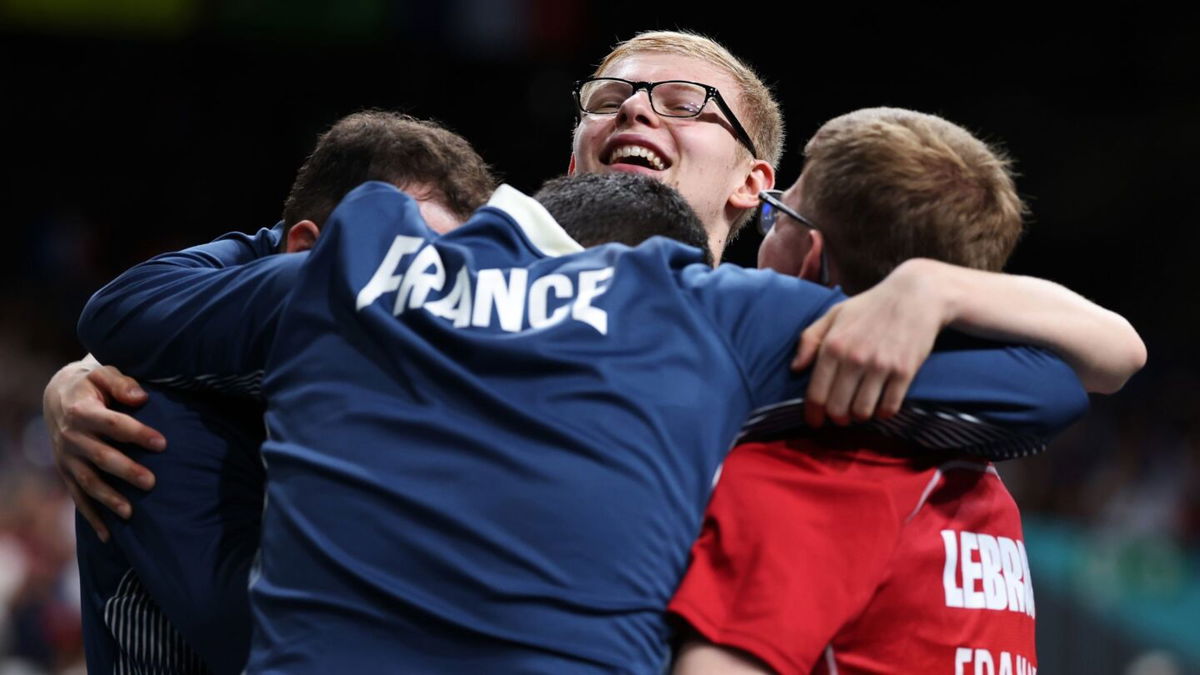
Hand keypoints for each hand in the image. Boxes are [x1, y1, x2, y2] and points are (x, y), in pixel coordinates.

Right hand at [43, 360, 165, 540]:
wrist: (60, 396)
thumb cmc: (93, 384)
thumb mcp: (103, 373)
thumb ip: (121, 383)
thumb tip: (141, 397)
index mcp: (81, 411)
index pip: (112, 424)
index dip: (137, 433)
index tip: (163, 443)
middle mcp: (71, 437)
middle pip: (100, 457)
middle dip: (126, 470)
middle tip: (152, 482)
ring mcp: (67, 458)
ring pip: (88, 482)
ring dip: (108, 498)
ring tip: (131, 513)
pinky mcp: (67, 473)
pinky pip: (79, 498)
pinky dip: (92, 517)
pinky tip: (109, 535)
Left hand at [792, 266, 947, 426]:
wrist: (915, 296)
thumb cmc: (869, 307)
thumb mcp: (834, 315)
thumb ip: (809, 339)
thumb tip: (795, 368)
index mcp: (833, 345)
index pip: (816, 394)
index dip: (813, 414)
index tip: (814, 421)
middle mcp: (854, 358)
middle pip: (837, 409)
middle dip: (836, 418)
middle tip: (840, 416)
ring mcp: (880, 366)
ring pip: (862, 412)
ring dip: (859, 416)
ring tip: (859, 408)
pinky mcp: (904, 372)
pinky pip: (889, 408)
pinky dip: (883, 413)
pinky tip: (880, 405)